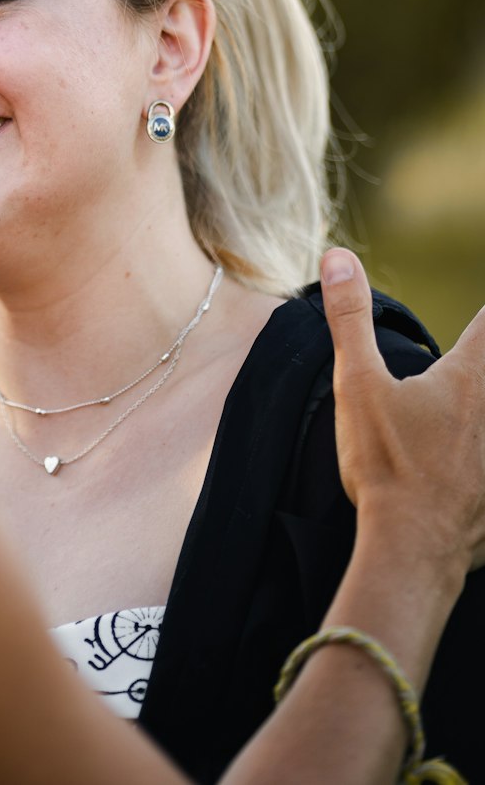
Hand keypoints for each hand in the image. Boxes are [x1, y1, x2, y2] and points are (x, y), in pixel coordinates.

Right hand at [321, 247, 484, 571]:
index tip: (479, 318)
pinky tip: (476, 468)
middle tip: (472, 359)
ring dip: (481, 410)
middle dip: (484, 355)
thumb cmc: (385, 465)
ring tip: (467, 416)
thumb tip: (337, 256)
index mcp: (468, 378)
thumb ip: (349, 317)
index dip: (484, 317)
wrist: (412, 550)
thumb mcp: (357, 384)